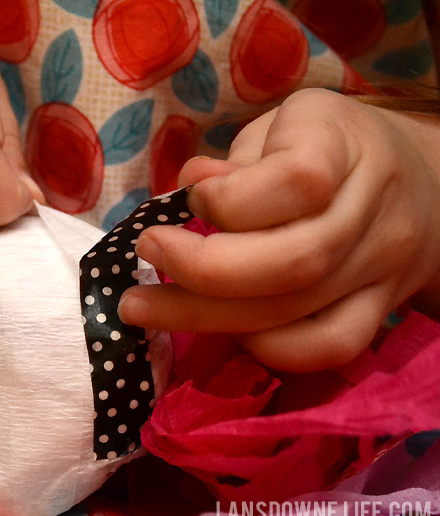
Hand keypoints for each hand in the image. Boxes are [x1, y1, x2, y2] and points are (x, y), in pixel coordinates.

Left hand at [119, 88, 439, 370]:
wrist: (421, 182)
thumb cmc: (325, 146)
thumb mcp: (278, 127)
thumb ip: (233, 159)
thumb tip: (184, 191)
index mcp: (344, 141)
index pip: (297, 180)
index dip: (227, 200)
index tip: (187, 200)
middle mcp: (374, 206)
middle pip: (293, 261)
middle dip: (199, 271)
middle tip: (144, 257)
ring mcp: (382, 266)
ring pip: (297, 312)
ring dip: (205, 317)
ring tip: (144, 308)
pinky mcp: (379, 309)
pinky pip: (327, 347)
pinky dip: (264, 348)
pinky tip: (220, 332)